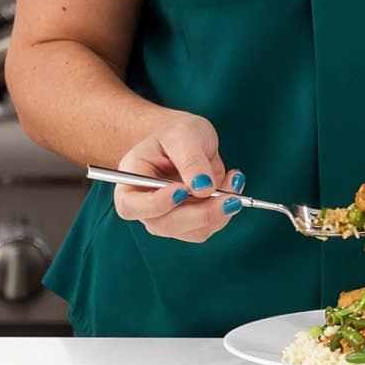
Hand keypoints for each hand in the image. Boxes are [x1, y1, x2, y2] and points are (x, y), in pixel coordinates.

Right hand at [111, 112, 245, 243]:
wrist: (188, 140)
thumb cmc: (177, 134)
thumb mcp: (183, 134)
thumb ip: (191, 160)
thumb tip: (203, 189)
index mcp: (131, 179)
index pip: (130, 205)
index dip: (155, 204)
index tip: (182, 190)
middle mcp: (145, 205)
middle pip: (165, 225)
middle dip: (200, 214)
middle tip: (230, 197)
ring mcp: (167, 217)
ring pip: (192, 231)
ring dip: (218, 212)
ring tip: (233, 179)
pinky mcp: (190, 223)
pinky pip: (209, 226)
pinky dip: (225, 209)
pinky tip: (231, 183)